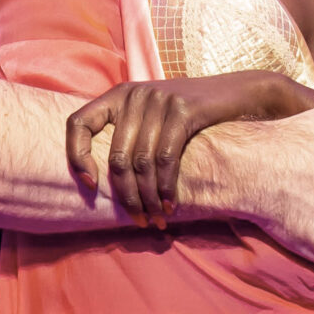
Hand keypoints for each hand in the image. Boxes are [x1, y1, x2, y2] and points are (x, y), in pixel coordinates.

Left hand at [66, 71, 313, 225]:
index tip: (90, 185)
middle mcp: (134, 94)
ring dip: (149, 199)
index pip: (76, 123)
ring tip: (156, 219)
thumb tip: (102, 181)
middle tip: (138, 220)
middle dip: (126, 196)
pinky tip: (172, 205)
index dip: (76, 156)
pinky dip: (167, 188)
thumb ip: (129, 135)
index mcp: (119, 96)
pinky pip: (166, 159)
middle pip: (116, 157)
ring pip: (141, 163)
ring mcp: (158, 100)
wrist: (238, 93)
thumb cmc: (191, 114)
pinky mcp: (183, 110)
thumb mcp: (153, 116)